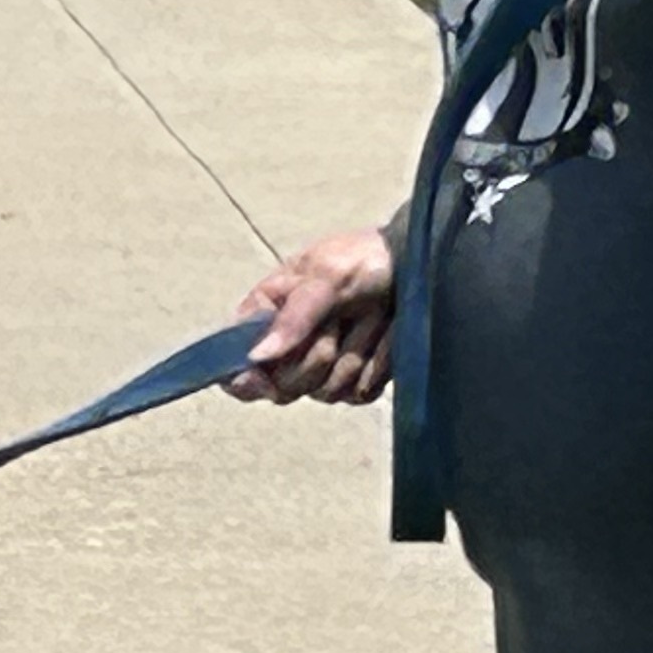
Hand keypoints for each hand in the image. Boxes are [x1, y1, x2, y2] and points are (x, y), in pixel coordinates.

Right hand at [230, 224, 394, 404]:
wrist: (419, 263)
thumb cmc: (365, 258)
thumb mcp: (326, 277)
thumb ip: (293, 317)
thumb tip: (256, 357)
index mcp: (267, 317)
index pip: (234, 364)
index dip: (245, 379)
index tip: (262, 378)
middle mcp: (289, 347)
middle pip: (283, 388)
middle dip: (316, 358)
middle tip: (338, 322)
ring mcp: (323, 367)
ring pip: (324, 393)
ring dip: (353, 357)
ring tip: (369, 319)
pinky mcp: (356, 379)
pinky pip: (357, 394)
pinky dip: (375, 367)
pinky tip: (383, 338)